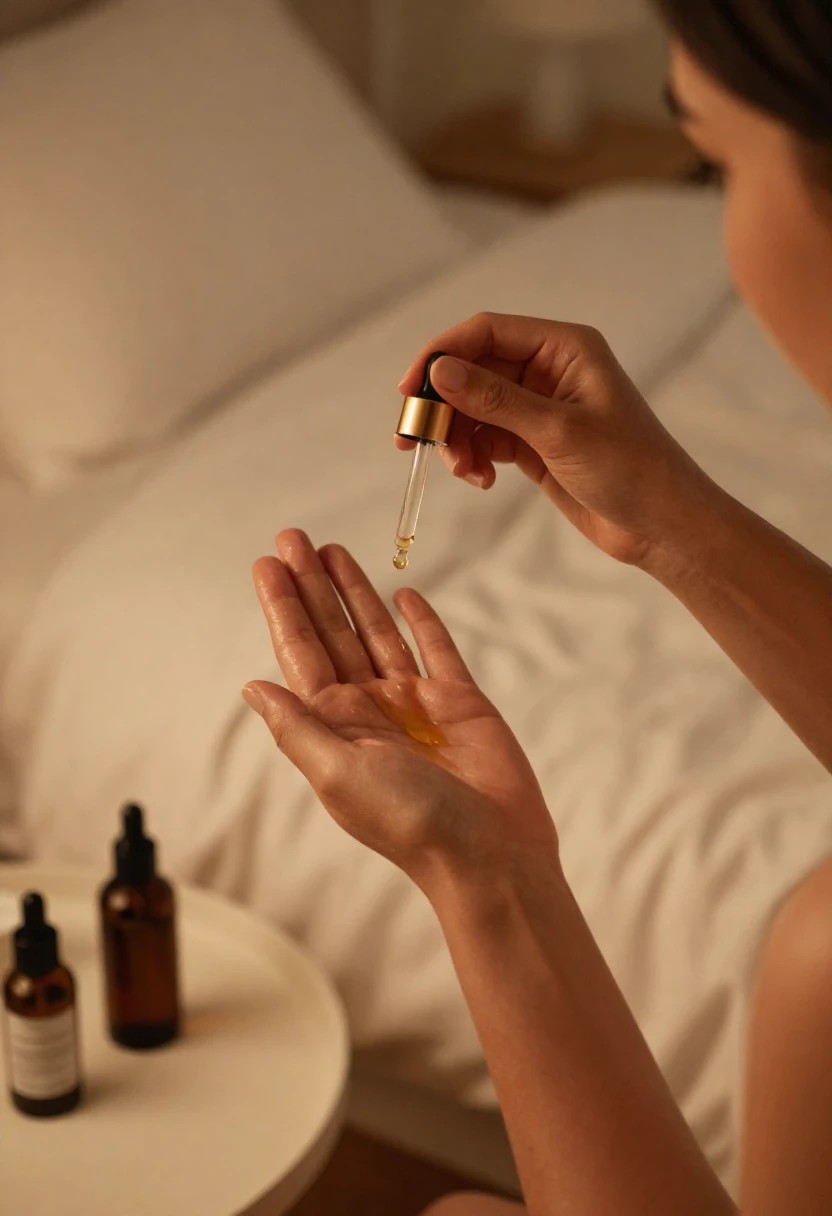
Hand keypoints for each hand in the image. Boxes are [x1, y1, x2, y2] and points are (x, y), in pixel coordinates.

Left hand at [243, 530, 557, 887]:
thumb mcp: (338, 772)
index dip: (283, 607)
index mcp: (334, 725)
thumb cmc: (409, 820)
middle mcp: (368, 709)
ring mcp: (414, 702)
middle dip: (310, 586)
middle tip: (291, 536)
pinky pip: (435, 648)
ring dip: (354, 592)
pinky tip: (401, 592)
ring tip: (331, 549)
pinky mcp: (459, 700)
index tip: (266, 565)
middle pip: (332, 633)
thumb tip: (252, 686)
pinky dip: (420, 620)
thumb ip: (297, 726)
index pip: (300, 653)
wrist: (489, 852)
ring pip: (377, 632)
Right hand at [398, 313, 716, 567]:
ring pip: (474, 409)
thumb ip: (496, 400)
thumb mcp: (557, 431)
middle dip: (443, 405)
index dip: (441, 355)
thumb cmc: (630, 468)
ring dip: (456, 438)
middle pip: (473, 371)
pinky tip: (480, 480)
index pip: (486, 332)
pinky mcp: (534, 443)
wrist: (662, 525)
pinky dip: (473, 457)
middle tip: (414, 439)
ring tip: (462, 471)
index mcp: (565, 347)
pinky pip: (486, 439)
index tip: (410, 391)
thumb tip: (440, 372)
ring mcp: (540, 407)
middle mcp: (550, 369)